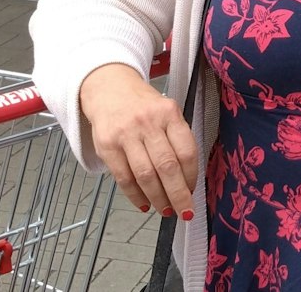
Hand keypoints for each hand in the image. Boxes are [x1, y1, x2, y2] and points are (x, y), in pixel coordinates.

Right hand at [79, 62, 199, 219]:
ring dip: (158, 199)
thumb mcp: (166, 113)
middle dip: (178, 196)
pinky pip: (124, 178)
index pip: (186, 151)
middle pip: (167, 167)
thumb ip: (177, 140)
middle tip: (184, 212)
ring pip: (146, 175)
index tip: (193, 192)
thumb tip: (187, 182)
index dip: (191, 178)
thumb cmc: (143, 107)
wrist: (108, 89)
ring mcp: (126, 134)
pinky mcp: (107, 146)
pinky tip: (144, 203)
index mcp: (169, 113)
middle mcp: (148, 122)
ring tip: (165, 210)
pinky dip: (136, 196)